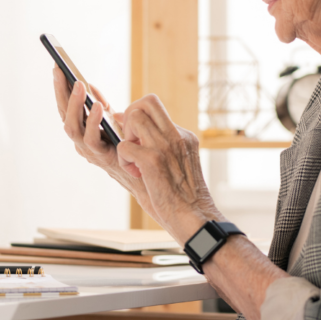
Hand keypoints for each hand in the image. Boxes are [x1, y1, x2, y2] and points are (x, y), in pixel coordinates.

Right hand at [52, 66, 158, 220]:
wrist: (146, 176)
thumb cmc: (129, 145)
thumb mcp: (112, 121)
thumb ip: (100, 105)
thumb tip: (89, 86)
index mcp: (81, 129)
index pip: (64, 106)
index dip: (59, 87)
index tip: (56, 64)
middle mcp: (79, 140)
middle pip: (62, 115)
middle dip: (60, 92)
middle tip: (60, 70)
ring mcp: (88, 151)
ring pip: (71, 128)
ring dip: (74, 105)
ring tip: (78, 85)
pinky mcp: (101, 157)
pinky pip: (91, 140)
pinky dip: (92, 122)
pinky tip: (99, 106)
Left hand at [116, 94, 223, 242]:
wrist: (196, 218)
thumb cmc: (182, 196)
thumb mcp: (177, 162)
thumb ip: (158, 143)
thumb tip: (128, 121)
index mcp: (183, 135)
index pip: (155, 106)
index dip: (138, 116)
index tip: (134, 136)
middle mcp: (176, 135)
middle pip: (147, 101)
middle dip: (131, 115)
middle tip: (132, 140)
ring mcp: (165, 146)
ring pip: (134, 118)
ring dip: (126, 138)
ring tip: (134, 160)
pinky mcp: (153, 160)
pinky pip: (124, 146)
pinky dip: (123, 161)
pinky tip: (136, 175)